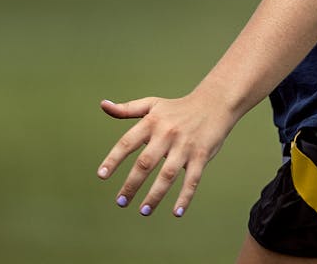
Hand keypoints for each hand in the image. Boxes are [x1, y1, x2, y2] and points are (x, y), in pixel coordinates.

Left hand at [96, 90, 238, 217]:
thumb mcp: (152, 105)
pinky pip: (192, 179)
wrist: (214, 103)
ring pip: (167, 175)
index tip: (101, 176)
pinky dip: (185, 197)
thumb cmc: (178, 108)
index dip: (113, 159)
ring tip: (144, 211)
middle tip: (120, 202)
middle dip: (131, 184)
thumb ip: (127, 109)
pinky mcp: (201, 156)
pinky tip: (176, 213)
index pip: (128, 142)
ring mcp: (185, 146)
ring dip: (155, 195)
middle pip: (145, 163)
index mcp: (152, 123)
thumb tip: (103, 105)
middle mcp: (167, 134)